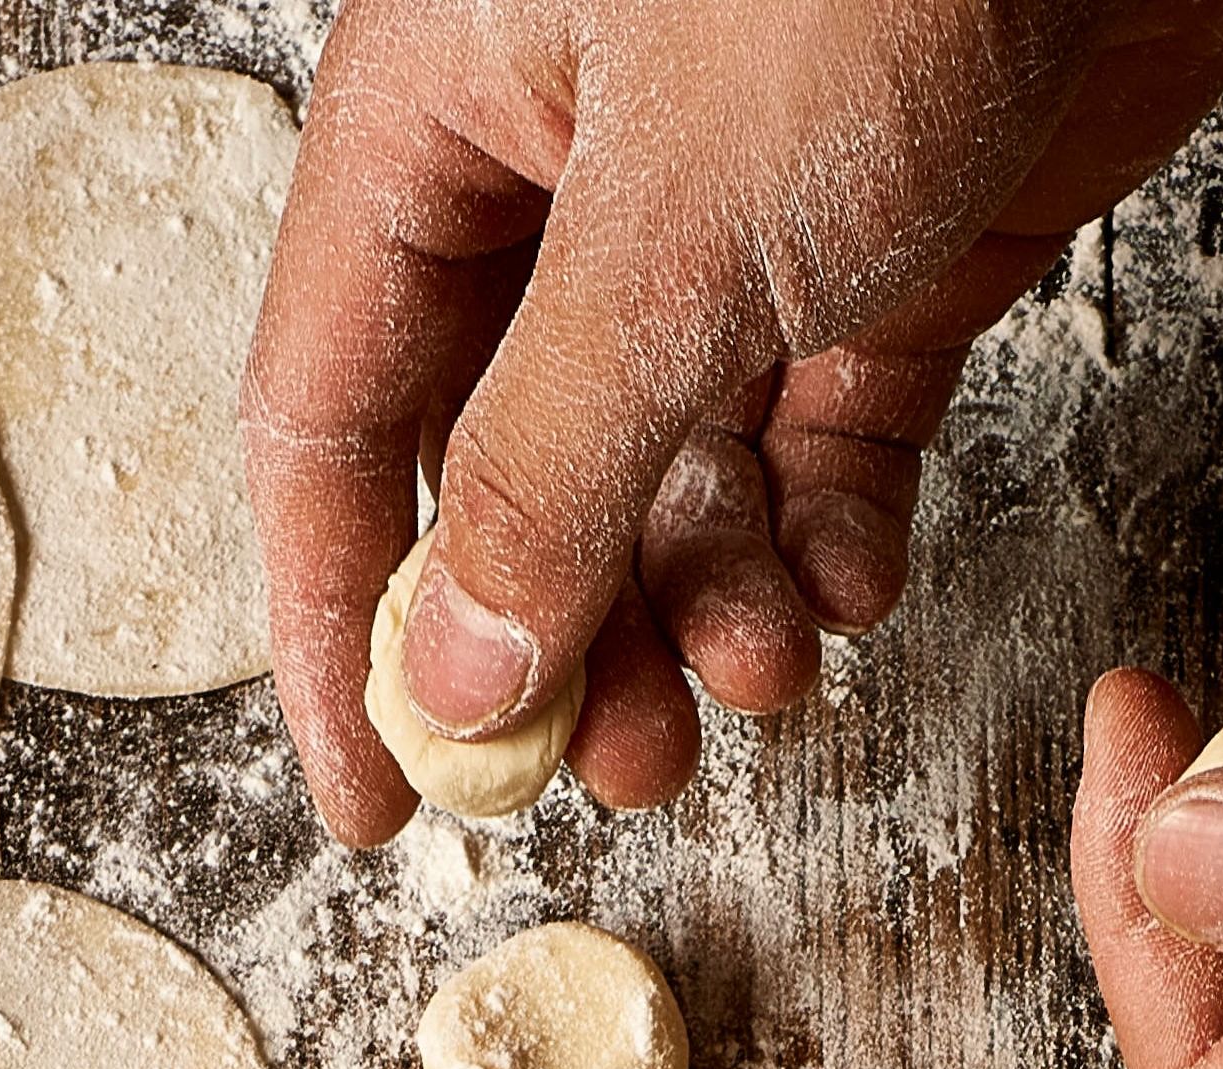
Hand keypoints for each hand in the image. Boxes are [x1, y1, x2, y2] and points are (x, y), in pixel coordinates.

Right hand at [244, 0, 1222, 842]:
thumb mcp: (672, 230)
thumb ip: (546, 465)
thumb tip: (455, 669)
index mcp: (439, 118)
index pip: (329, 415)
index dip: (339, 624)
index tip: (379, 797)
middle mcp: (567, 163)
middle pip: (506, 461)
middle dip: (565, 630)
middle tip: (618, 763)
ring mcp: (733, 201)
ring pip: (671, 463)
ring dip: (708, 597)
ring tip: (764, 679)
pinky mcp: (894, 229)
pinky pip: (823, 423)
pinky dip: (832, 524)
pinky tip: (853, 584)